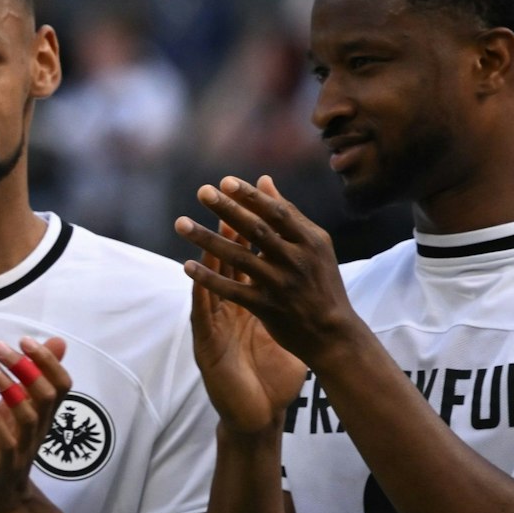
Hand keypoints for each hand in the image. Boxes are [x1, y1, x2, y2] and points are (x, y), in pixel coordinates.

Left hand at [0, 338, 69, 512]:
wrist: (0, 497)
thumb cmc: (7, 447)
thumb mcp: (22, 408)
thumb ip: (34, 379)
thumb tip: (57, 343)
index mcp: (44, 415)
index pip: (62, 384)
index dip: (48, 361)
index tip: (24, 340)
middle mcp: (40, 428)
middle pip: (46, 394)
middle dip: (24, 366)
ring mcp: (25, 446)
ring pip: (27, 414)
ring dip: (7, 386)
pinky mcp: (8, 463)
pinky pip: (6, 438)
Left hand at [174, 174, 364, 369]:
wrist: (332, 332)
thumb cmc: (321, 280)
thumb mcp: (314, 244)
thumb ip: (288, 213)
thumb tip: (263, 180)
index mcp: (309, 241)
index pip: (277, 212)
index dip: (251, 197)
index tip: (225, 181)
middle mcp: (295, 260)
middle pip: (257, 230)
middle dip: (228, 210)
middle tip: (201, 191)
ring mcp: (280, 284)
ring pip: (239, 258)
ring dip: (208, 240)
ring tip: (181, 224)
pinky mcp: (266, 307)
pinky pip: (232, 290)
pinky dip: (209, 278)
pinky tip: (187, 265)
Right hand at [187, 219, 307, 435]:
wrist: (257, 417)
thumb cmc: (269, 377)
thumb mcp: (281, 334)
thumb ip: (287, 305)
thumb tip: (304, 281)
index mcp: (245, 306)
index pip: (246, 262)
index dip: (248, 233)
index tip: (254, 202)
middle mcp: (227, 311)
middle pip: (224, 266)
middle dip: (222, 233)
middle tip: (221, 202)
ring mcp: (214, 327)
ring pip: (207, 283)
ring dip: (200, 255)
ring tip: (198, 228)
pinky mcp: (207, 345)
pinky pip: (202, 314)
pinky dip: (198, 292)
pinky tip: (190, 272)